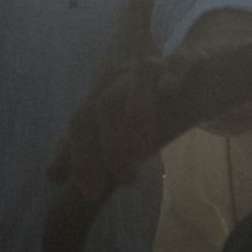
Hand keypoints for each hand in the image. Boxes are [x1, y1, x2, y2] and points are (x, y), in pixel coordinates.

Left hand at [46, 12, 251, 201]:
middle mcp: (125, 77)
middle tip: (124, 180)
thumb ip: (90, 153)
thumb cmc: (156, 108)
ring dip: (138, 109)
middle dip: (110, 141)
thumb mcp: (123, 136)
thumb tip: (50, 176)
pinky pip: (180, 60)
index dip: (82, 156)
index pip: (82, 123)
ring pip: (138, 78)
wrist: (201, 73)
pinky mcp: (191, 59)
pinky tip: (168, 89)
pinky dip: (173, 72)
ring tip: (144, 147)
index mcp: (105, 94)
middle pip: (105, 102)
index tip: (90, 193)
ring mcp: (156, 66)